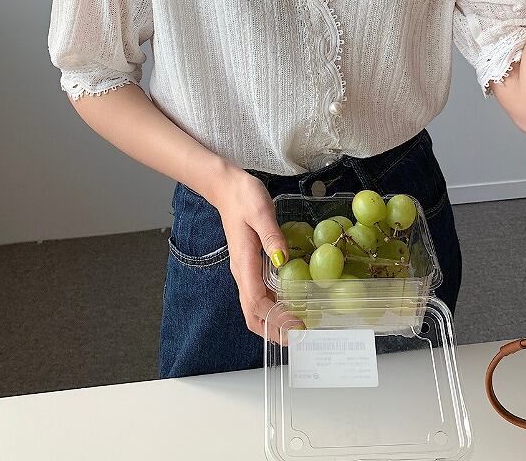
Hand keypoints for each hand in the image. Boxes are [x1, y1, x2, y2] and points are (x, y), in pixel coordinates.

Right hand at [207, 165, 291, 341]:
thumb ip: (272, 236)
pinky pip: (259, 294)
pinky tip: (289, 303)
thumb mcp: (261, 211)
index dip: (276, 318)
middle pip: (253, 313)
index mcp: (243, 263)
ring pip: (255, 307)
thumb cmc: (243, 197)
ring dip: (273, 321)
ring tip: (297, 327)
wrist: (226, 187)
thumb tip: (283, 260)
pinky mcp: (249, 264)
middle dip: (273, 330)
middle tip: (299, 338)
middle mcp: (242, 272)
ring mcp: (244, 270)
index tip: (297, 326)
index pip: (257, 303)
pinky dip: (273, 306)